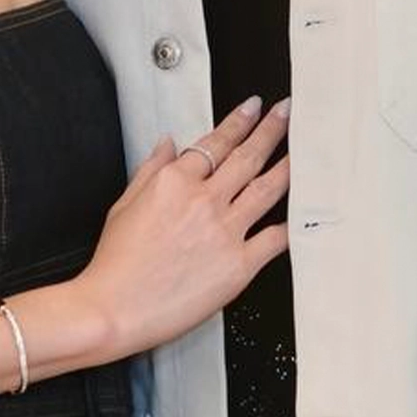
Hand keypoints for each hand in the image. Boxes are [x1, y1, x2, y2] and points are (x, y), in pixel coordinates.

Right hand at [75, 97, 290, 357]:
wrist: (113, 310)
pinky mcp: (238, 266)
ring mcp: (224, 231)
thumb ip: (151, 170)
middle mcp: (203, 201)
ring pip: (267, 189)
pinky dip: (289, 225)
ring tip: (302, 152)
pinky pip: (273, 239)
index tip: (252, 107)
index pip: (215, 142)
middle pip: (247, 156)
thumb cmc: (116, 264)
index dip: (238, 121)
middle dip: (271, 130)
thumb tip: (167, 145)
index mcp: (175, 182)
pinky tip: (299, 213)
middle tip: (287, 113)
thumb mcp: (124, 204)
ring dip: (288, 165)